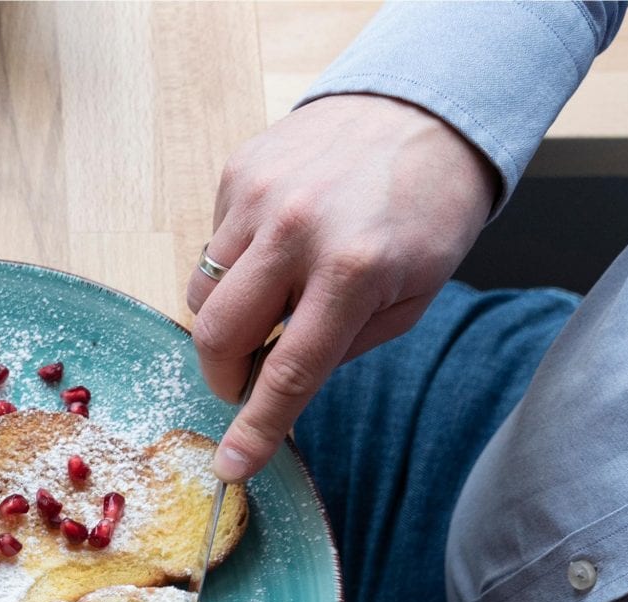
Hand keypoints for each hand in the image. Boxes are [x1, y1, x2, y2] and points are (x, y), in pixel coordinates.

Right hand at [187, 94, 495, 480]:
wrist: (423, 109)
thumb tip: (279, 386)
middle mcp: (297, 230)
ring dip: (228, 317)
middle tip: (249, 376)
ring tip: (273, 297)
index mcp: (353, 271)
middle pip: (218, 334)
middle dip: (225, 372)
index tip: (230, 467)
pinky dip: (238, 262)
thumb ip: (343, 345)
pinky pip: (214, 245)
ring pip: (202, 292)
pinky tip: (279, 242)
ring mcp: (261, 196)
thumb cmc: (425, 213)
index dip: (256, 427)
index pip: (289, 371)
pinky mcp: (240, 172)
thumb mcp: (411, 296)